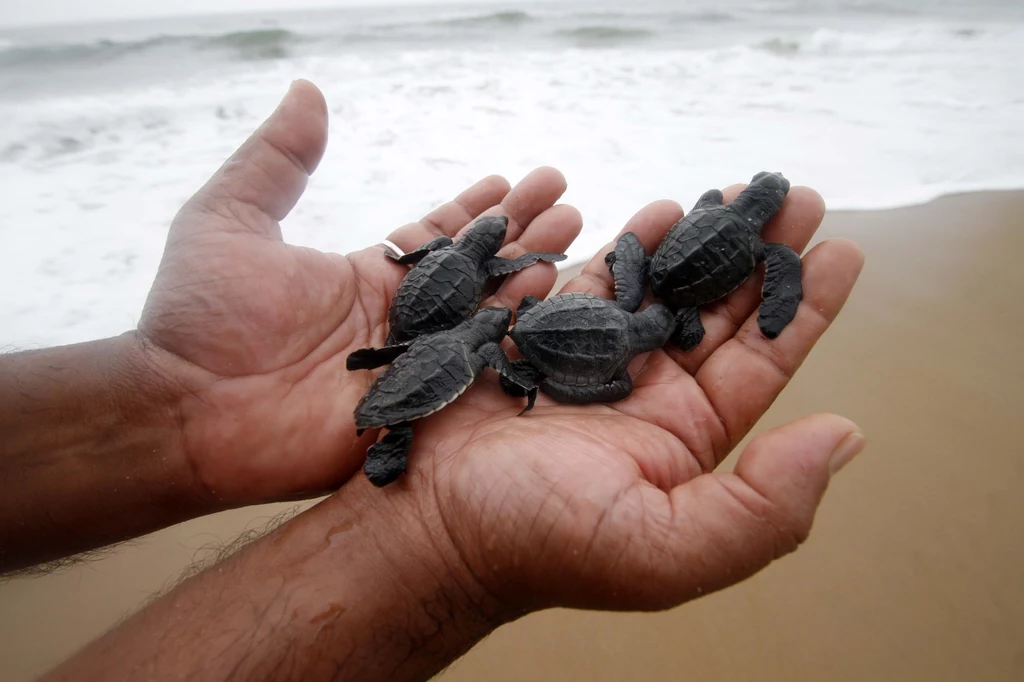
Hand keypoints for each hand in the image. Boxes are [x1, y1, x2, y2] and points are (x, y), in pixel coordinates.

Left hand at [138, 80, 581, 504]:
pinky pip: (478, 373)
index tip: (517, 179)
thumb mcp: (229, 219)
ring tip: (582, 240)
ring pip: (488, 316)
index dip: (477, 208)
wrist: (186, 410)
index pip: (437, 237)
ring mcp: (412, 366)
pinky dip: (518, 340)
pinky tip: (557, 306)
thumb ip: (276, 160)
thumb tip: (307, 92)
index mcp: (364, 277)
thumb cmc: (200, 317)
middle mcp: (398, 320)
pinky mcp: (417, 410)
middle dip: (524, 234)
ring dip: (534, 277)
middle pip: (476, 272)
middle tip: (570, 204)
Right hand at [373, 187, 865, 616]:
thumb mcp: (664, 549)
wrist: (423, 525)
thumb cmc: (536, 542)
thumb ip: (763, 506)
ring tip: (740, 191)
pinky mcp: (537, 333)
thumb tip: (845, 435)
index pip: (760, 362)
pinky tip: (660, 209)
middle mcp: (646, 395)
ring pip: (662, 284)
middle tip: (794, 195)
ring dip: (703, 238)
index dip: (803, 308)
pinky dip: (629, 243)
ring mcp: (591, 359)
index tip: (841, 250)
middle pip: (719, 311)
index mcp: (684, 439)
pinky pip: (593, 277)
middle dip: (759, 254)